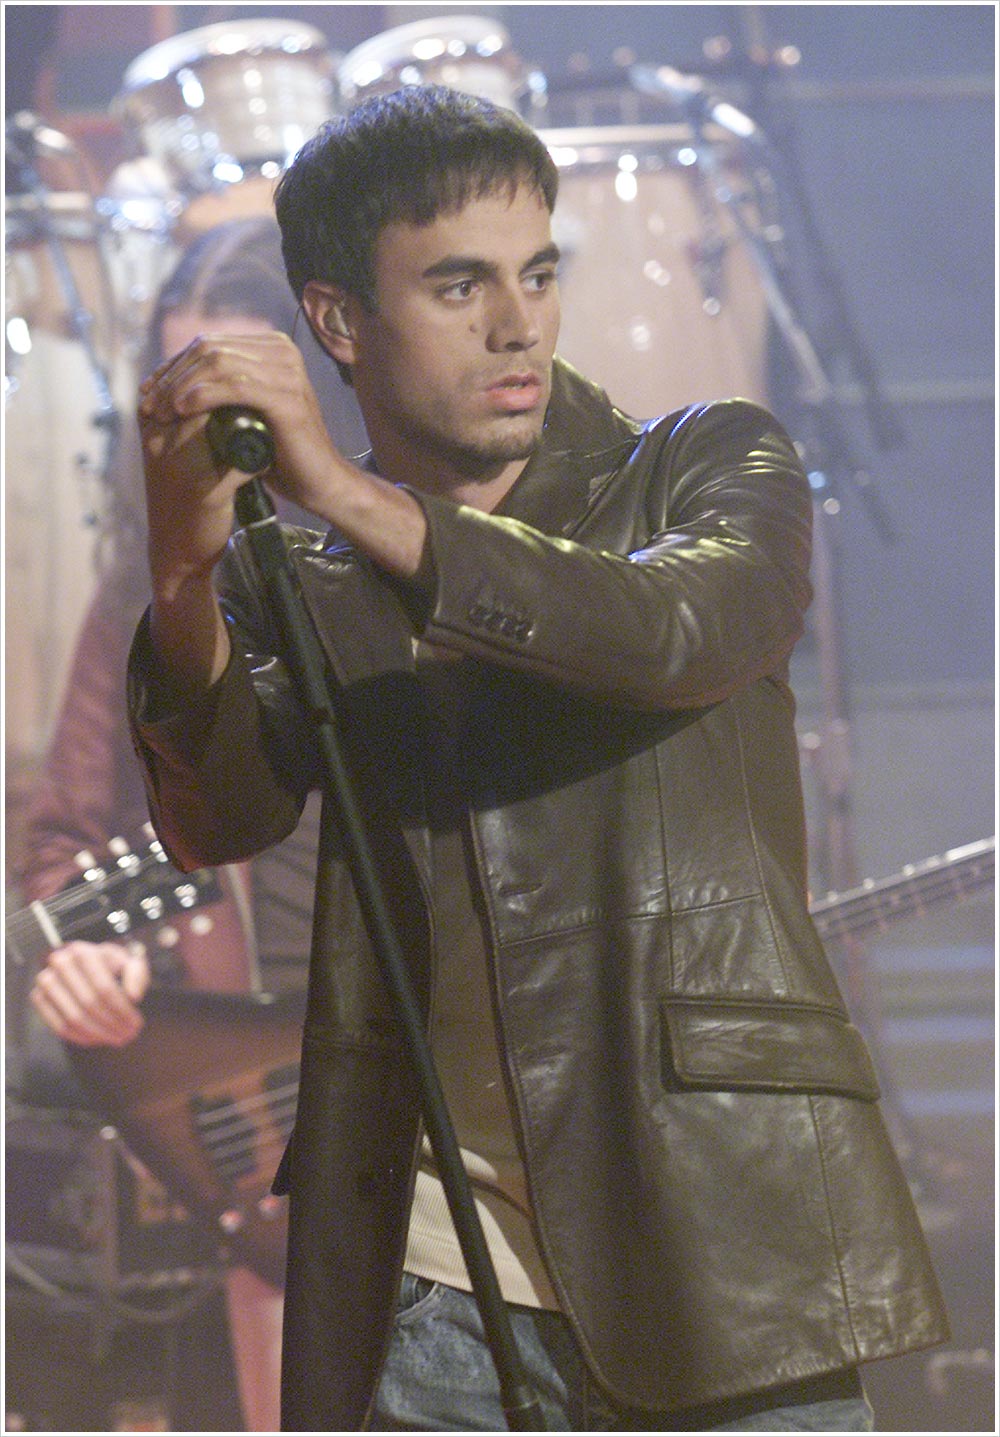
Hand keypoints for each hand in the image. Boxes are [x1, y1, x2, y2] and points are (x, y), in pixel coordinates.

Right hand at [30, 940, 150, 1046]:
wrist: (85, 963)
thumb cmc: (110, 965)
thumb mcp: (129, 962)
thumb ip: (137, 974)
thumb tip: (133, 996)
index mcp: (84, 952)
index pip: (104, 988)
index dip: (122, 1010)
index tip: (136, 1023)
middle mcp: (60, 963)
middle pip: (89, 1004)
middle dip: (112, 1024)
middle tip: (128, 1036)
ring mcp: (46, 981)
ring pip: (74, 1018)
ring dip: (98, 1034)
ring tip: (116, 1039)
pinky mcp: (39, 998)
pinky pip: (59, 1026)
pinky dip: (80, 1037)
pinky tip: (97, 1039)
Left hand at [138, 331, 338, 557]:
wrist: (319, 483)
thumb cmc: (279, 453)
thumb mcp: (245, 413)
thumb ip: (221, 389)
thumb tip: (170, 379)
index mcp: (272, 348)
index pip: (209, 344)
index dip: (173, 366)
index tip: (148, 393)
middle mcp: (282, 351)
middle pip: (209, 349)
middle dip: (172, 376)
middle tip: (147, 405)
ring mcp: (288, 372)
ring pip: (217, 363)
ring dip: (180, 386)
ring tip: (159, 412)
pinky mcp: (288, 397)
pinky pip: (235, 385)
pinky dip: (203, 395)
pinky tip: (181, 410)